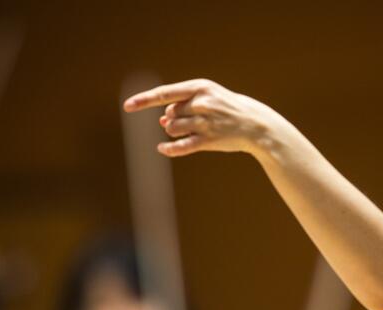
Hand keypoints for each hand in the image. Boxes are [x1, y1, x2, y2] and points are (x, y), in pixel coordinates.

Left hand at [124, 79, 288, 157]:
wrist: (255, 124)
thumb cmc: (227, 108)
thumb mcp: (207, 99)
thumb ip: (183, 106)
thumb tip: (162, 122)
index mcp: (200, 87)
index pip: (165, 93)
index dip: (144, 100)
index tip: (127, 106)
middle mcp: (202, 103)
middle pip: (169, 114)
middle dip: (173, 119)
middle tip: (192, 120)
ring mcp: (206, 122)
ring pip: (173, 129)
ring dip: (176, 132)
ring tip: (194, 130)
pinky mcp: (209, 141)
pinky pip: (181, 147)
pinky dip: (169, 149)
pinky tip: (162, 149)